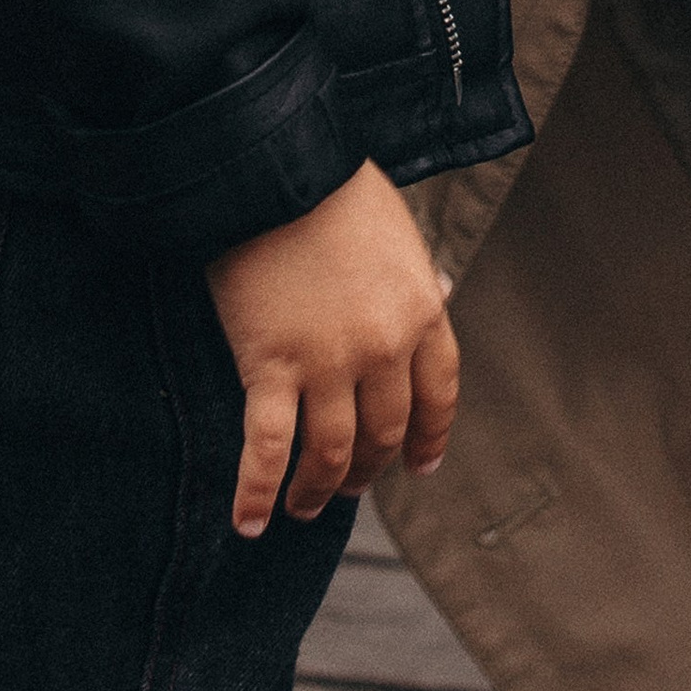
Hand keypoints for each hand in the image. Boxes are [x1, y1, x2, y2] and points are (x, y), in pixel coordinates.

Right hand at [205, 158, 458, 536]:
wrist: (280, 169)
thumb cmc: (337, 191)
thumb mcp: (400, 232)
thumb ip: (416, 278)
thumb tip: (441, 296)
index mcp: (422, 311)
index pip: (437, 395)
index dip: (429, 438)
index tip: (419, 467)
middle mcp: (383, 348)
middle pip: (384, 433)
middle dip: (369, 467)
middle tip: (352, 485)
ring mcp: (327, 364)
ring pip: (330, 454)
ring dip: (319, 490)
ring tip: (305, 505)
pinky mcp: (271, 368)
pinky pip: (266, 450)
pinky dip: (257, 493)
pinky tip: (249, 522)